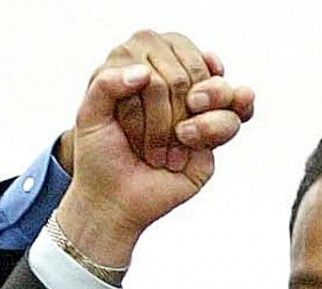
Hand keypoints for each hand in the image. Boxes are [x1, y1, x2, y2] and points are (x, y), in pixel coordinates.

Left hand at [52, 31, 255, 268]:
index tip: (120, 119)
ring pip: (218, 88)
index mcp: (147, 74)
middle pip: (190, 72)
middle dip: (164, 106)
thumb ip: (106, 83)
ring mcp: (196, 113)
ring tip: (175, 136)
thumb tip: (146, 71)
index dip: (145, 82)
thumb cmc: (99, 159)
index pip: (163, 52)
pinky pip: (231, 117)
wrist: (112, 203)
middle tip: (140, 142)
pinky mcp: (212, 141)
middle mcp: (174, 90)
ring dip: (187, 113)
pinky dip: (211, 125)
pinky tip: (187, 137)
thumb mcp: (89, 116)